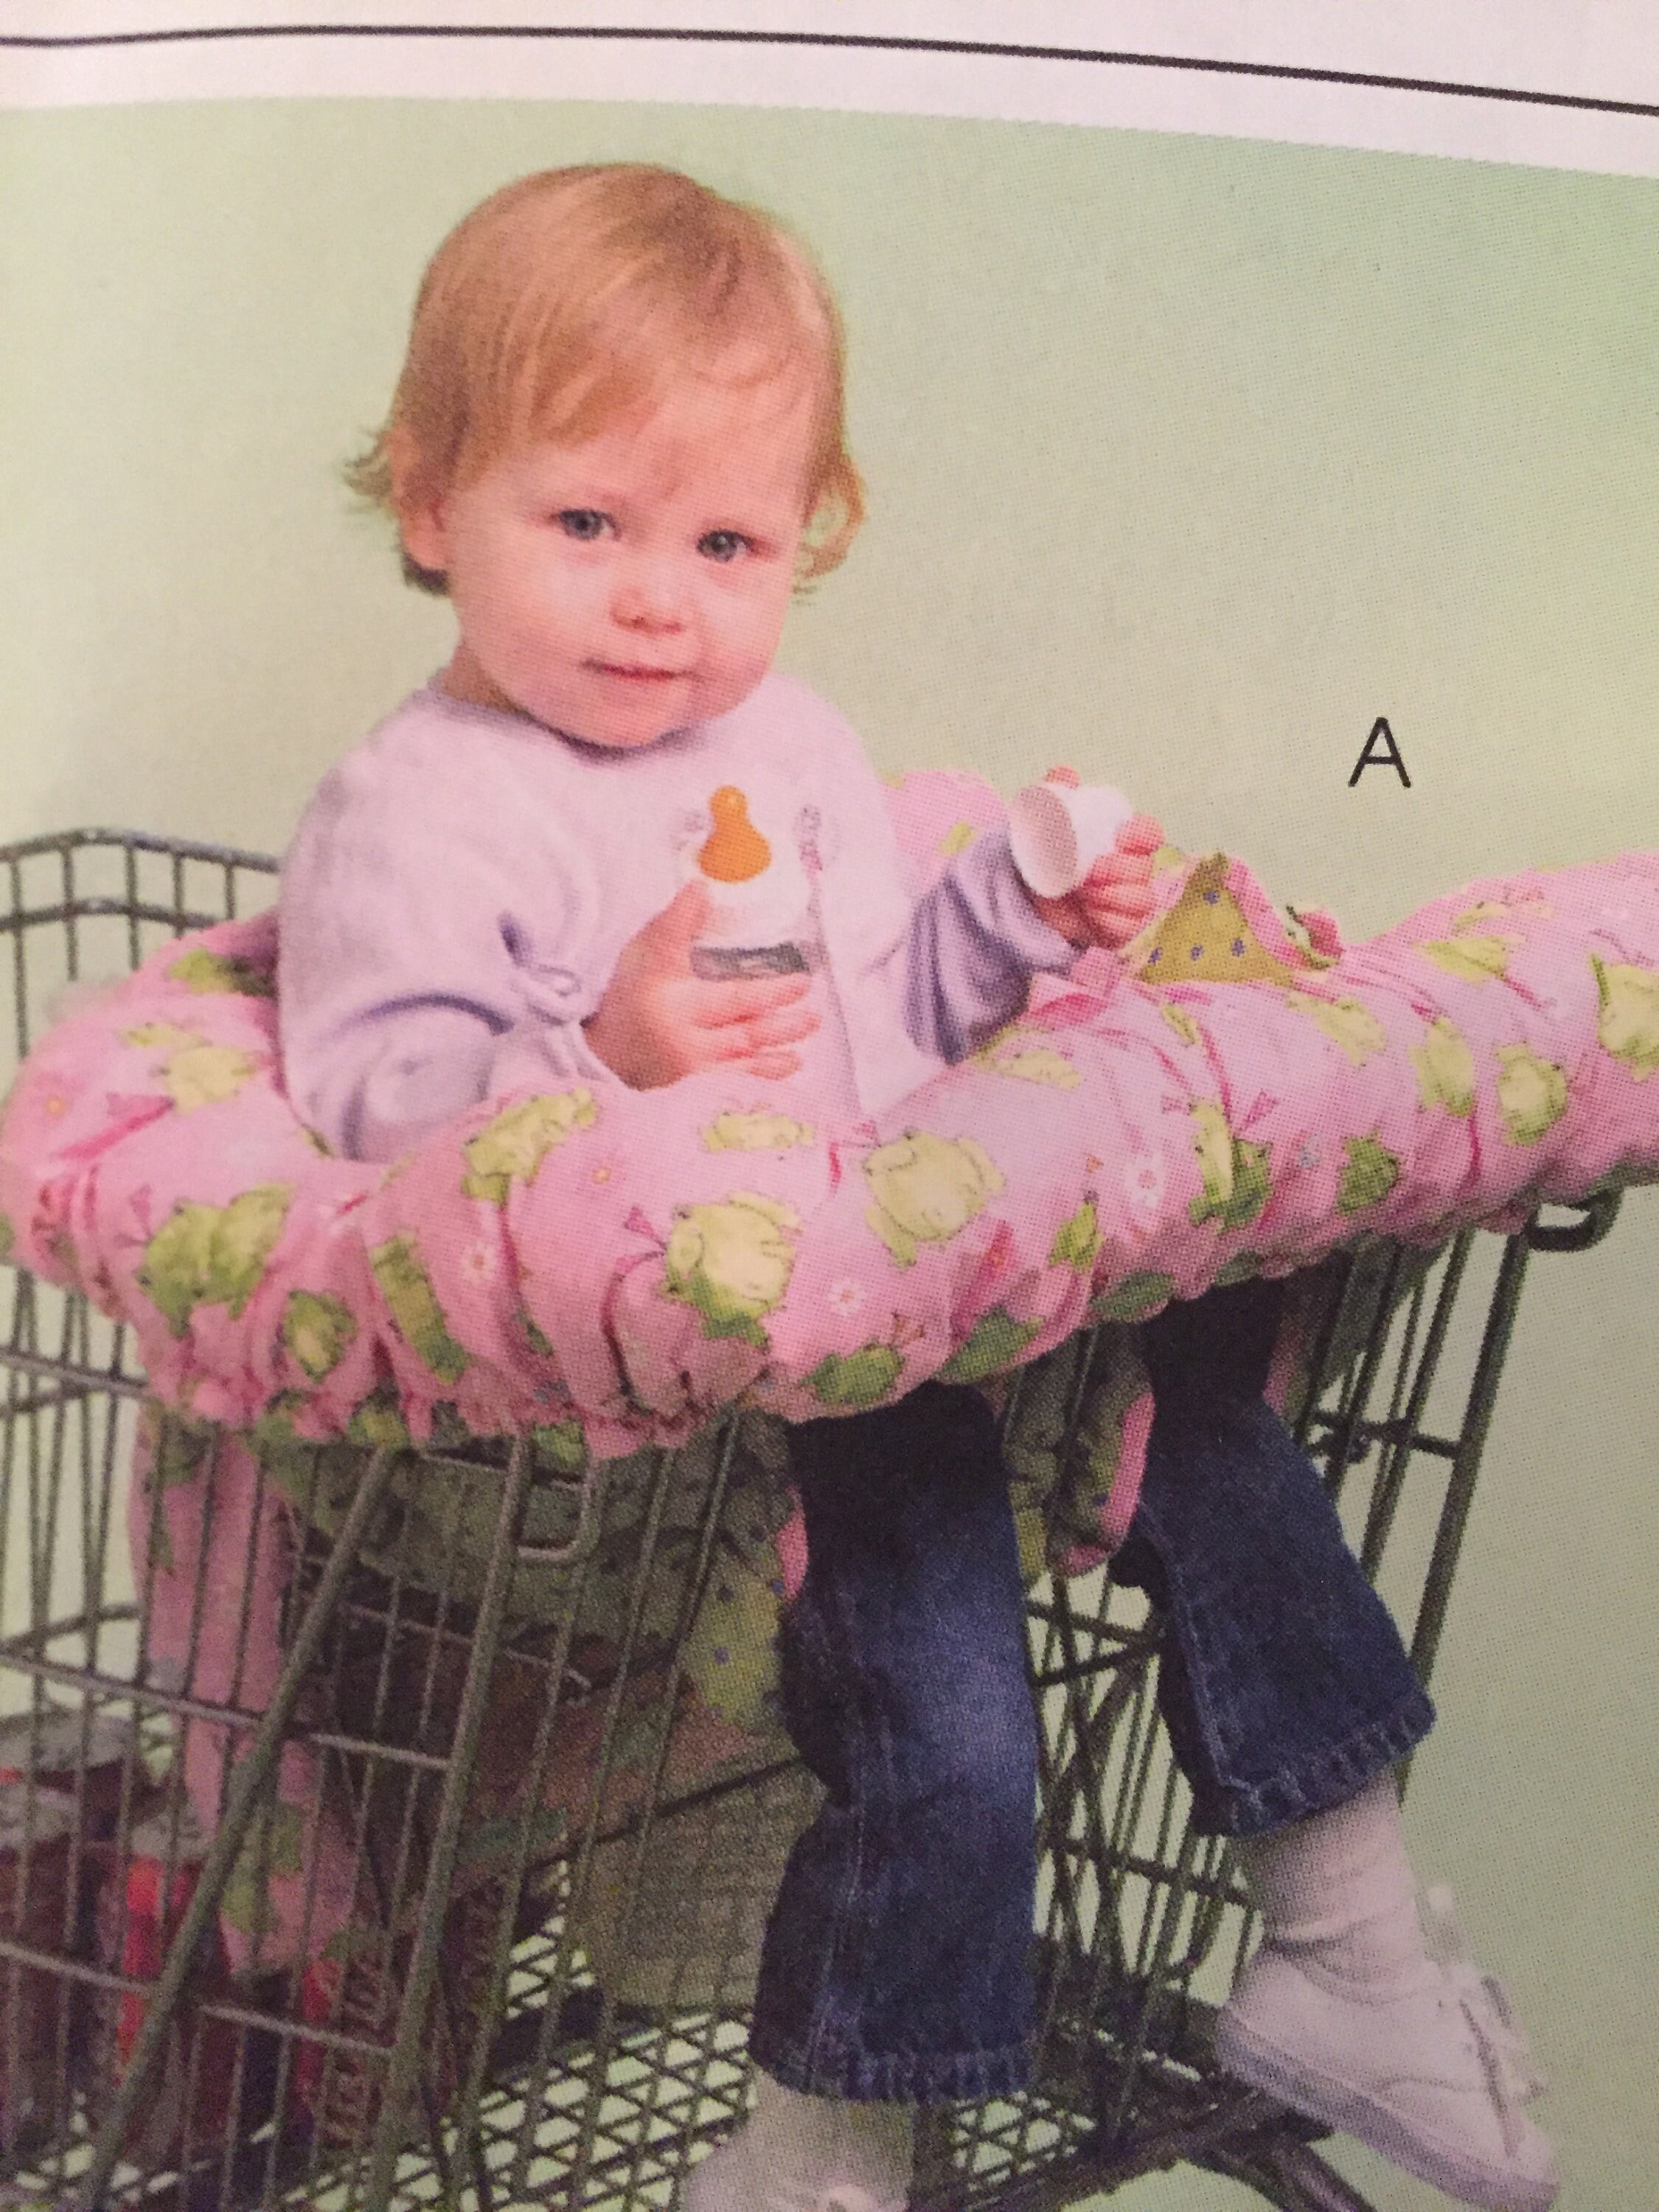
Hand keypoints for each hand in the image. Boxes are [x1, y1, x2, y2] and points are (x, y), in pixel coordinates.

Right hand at [582, 879, 820, 1089]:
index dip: (774, 993)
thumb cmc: (626, 995)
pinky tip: (775, 1079)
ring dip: (776, 1061)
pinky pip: (730, 1090)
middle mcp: (689, 1044)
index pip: (737, 999)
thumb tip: (703, 888)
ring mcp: (690, 1075)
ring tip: (800, 1055)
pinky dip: (755, 1085)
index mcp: (680, 1005)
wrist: (599, 1049)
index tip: (803, 983)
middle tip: (814, 1018)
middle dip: (784, 1028)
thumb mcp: (647, 953)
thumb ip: (677, 922)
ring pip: (743, 1066)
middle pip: (747, 1035)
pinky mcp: (688, 1095)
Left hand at [1025, 765, 1163, 951]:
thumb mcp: (1045, 823)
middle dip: (1120, 870)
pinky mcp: (1120, 928)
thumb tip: (1064, 774)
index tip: (1120, 836)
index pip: (1150, 833)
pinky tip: (1092, 913)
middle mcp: (1134, 871)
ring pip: (1141, 899)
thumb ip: (1054, 793)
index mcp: (1125, 842)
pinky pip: (1127, 926)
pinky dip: (1109, 919)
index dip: (1143, 834)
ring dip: (1114, 896)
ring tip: (1085, 892)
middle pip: (1145, 868)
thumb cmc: (1048, 857)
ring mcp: (1129, 902)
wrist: (1029, 899)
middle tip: (1091, 871)